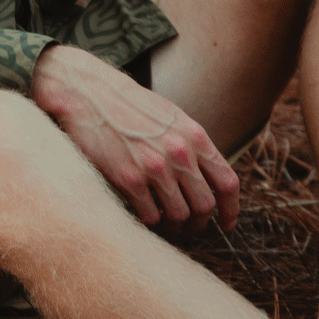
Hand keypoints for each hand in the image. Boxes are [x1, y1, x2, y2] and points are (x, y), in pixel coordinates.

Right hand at [31, 45, 239, 231]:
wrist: (88, 93)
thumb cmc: (128, 105)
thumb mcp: (170, 117)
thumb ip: (190, 145)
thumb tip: (207, 179)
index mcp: (193, 135)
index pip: (227, 182)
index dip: (231, 209)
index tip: (226, 223)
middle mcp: (179, 152)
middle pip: (205, 205)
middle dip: (199, 223)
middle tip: (189, 226)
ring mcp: (154, 167)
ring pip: (179, 216)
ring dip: (174, 225)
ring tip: (165, 221)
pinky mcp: (129, 179)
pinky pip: (150, 216)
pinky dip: (150, 220)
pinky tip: (144, 211)